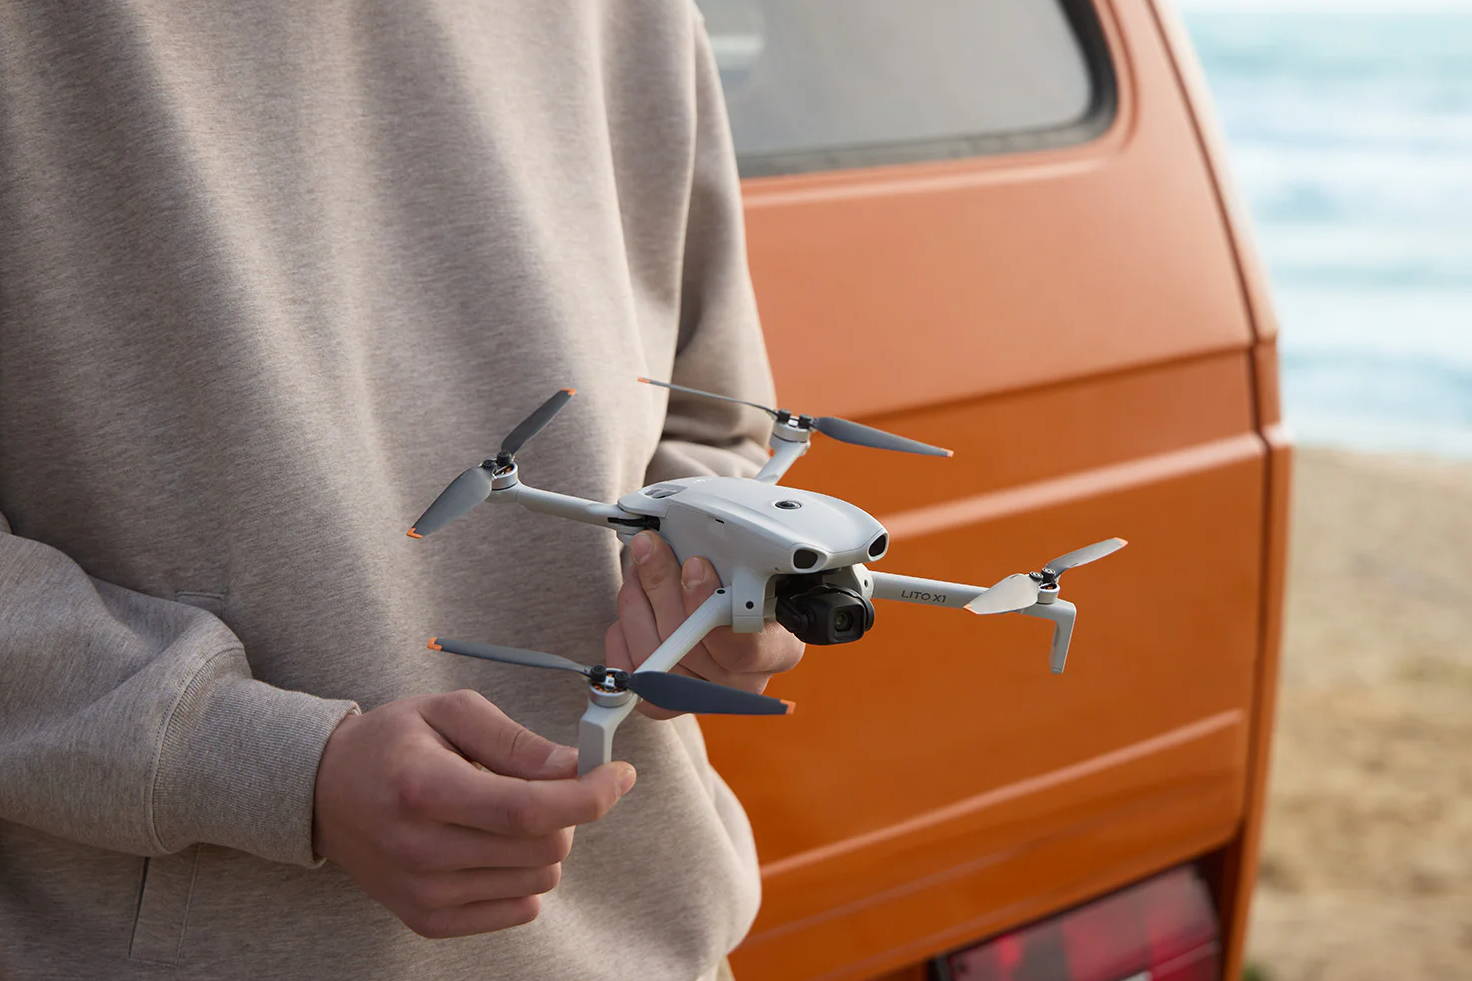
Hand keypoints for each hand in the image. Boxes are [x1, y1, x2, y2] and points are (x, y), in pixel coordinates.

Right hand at [312, 690, 634, 937]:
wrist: (323, 792)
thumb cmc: (393, 742)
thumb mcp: (450, 712)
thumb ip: (516, 740)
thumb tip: (577, 767)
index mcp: (425, 789)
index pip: (528, 810)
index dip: (589, 796)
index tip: (619, 775)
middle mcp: (421, 850)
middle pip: (545, 848)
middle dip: (564, 811)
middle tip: (538, 783)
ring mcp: (423, 893)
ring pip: (539, 881)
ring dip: (541, 844)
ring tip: (498, 813)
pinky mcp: (427, 920)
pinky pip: (520, 910)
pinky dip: (522, 876)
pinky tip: (488, 845)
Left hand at [604, 530, 804, 718]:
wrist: (722, 616)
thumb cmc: (742, 593)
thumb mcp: (752, 574)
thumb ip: (735, 567)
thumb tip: (695, 549)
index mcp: (777, 652)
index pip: (746, 645)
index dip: (711, 605)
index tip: (694, 565)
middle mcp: (743, 683)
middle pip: (691, 648)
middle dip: (663, 588)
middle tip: (650, 550)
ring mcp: (703, 696)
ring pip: (655, 658)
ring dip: (637, 604)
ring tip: (638, 571)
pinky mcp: (666, 702)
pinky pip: (633, 673)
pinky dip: (623, 635)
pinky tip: (632, 608)